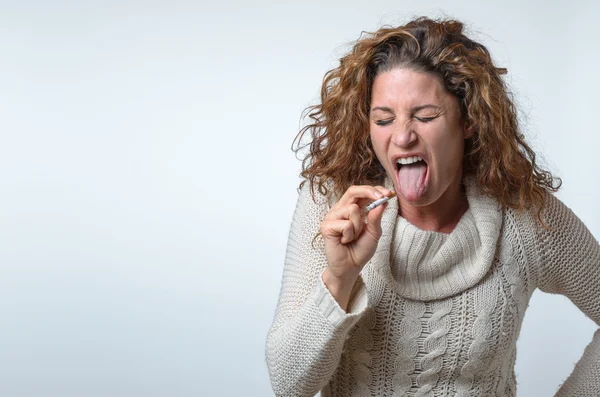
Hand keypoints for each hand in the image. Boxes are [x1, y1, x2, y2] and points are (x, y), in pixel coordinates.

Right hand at [319, 185, 391, 307]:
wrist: (351, 267)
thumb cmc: (360, 250)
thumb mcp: (374, 232)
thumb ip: (376, 217)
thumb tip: (382, 202)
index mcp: (351, 208)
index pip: (361, 192)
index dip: (374, 189)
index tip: (388, 193)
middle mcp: (340, 209)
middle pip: (352, 191)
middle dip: (369, 192)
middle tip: (381, 197)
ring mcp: (332, 217)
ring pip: (352, 210)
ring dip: (358, 226)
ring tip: (353, 237)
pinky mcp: (326, 226)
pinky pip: (345, 224)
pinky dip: (350, 235)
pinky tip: (345, 241)